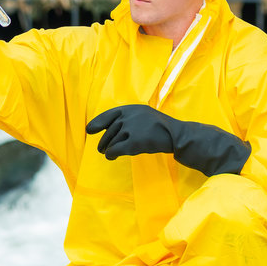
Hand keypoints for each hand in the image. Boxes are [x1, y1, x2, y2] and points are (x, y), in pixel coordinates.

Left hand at [85, 105, 250, 177]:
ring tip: (107, 154)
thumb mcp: (144, 116)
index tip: (89, 130)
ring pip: (111, 142)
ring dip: (107, 149)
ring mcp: (131, 128)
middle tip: (101, 148)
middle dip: (104, 141)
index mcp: (131, 108)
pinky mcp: (134, 142)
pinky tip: (111, 157)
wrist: (177, 135)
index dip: (97, 123)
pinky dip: (111, 154)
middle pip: (109, 131)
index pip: (108, 115)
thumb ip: (129, 119)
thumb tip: (111, 128)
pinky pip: (115, 150)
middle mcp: (128, 116)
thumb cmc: (160, 127)